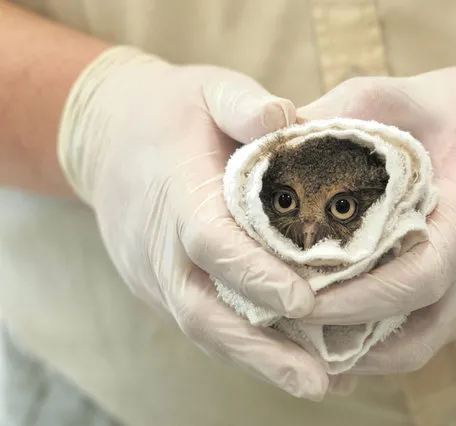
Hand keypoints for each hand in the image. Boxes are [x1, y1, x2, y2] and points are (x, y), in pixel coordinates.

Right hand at [57, 46, 328, 398]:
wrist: (110, 136)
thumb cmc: (173, 111)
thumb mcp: (209, 89)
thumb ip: (243, 102)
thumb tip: (285, 119)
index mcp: (176, 191)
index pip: (210, 241)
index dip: (253, 274)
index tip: (302, 303)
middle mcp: (160, 244)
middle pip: (203, 308)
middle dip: (259, 349)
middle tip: (317, 380)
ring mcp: (154, 272)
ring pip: (203, 327)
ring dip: (256, 361)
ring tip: (315, 384)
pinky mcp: (160, 286)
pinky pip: (201, 322)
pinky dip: (243, 348)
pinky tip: (287, 363)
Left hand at [297, 46, 455, 373]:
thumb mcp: (421, 94)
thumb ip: (356, 107)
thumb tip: (285, 135)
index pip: (420, 278)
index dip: (357, 300)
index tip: (300, 298)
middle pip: (417, 332)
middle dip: (347, 333)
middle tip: (287, 315)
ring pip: (422, 343)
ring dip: (364, 344)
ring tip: (308, 325)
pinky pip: (432, 330)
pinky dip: (386, 333)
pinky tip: (348, 314)